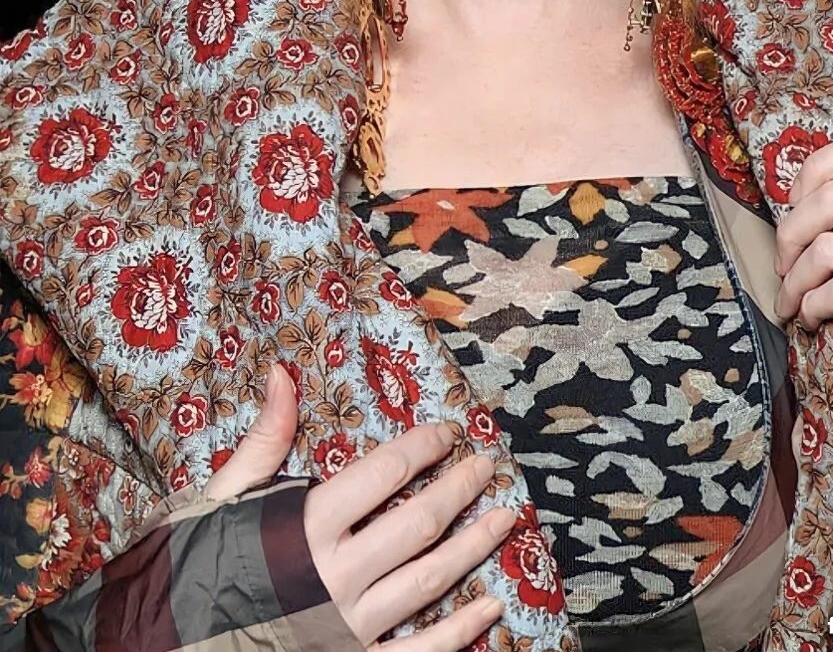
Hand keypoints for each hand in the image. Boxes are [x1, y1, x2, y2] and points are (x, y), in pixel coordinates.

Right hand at [206, 363, 511, 648]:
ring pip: (428, 581)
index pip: (384, 473)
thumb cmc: (192, 569)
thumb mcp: (222, 497)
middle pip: (418, 524)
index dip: (423, 447)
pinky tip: (490, 607)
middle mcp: (335, 577)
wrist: (162, 651)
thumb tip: (281, 374)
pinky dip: (460, 632)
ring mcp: (348, 629)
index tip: (447, 431)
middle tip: (486, 466)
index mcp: (305, 527)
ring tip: (504, 518)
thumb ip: (264, 439)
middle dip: (459, 489)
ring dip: (472, 547)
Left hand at [773, 130, 832, 366]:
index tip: (796, 203)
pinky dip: (810, 306)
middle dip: (790, 234)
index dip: (818, 168)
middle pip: (831, 200)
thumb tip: (790, 199)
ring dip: (795, 280)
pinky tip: (811, 317)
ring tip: (792, 297)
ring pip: (826, 249)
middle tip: (783, 263)